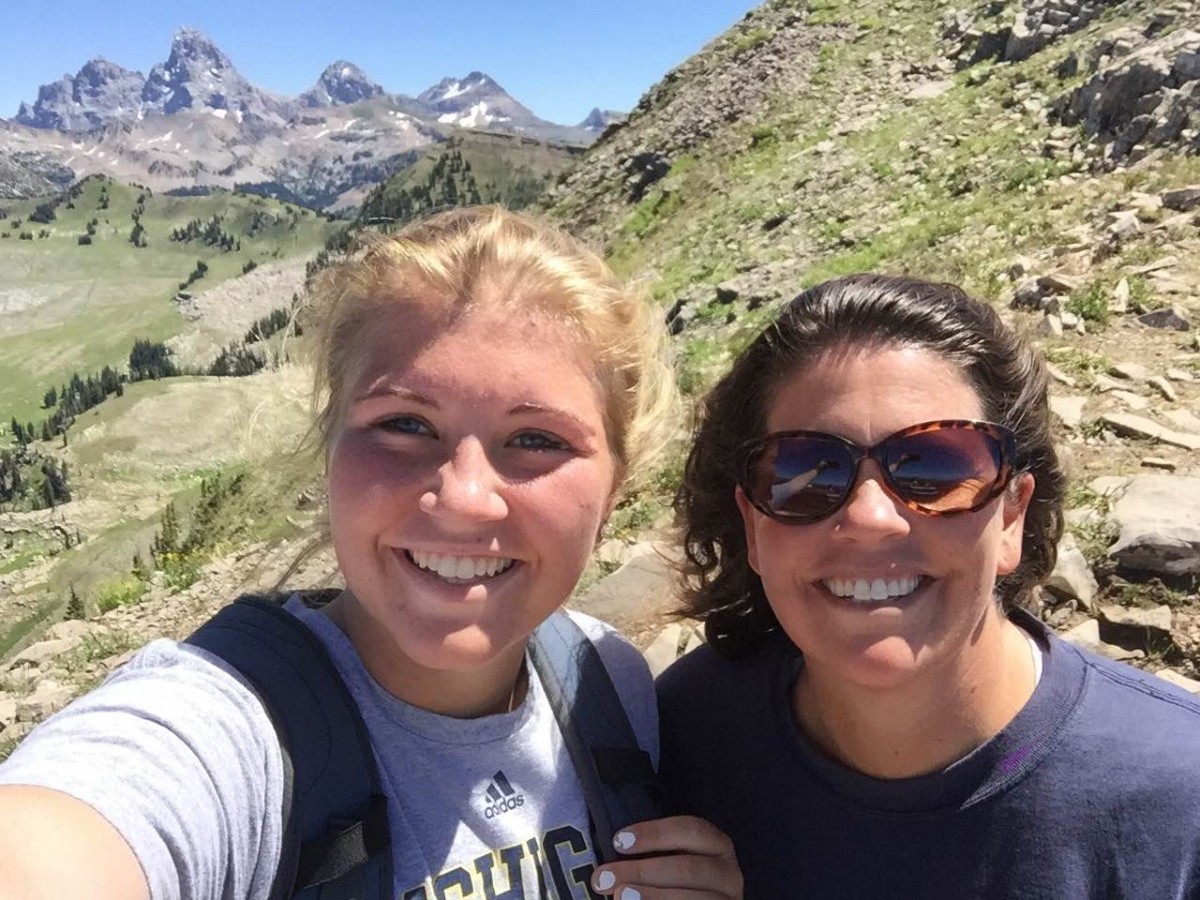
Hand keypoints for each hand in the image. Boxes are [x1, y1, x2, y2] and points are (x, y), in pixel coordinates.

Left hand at [590, 816, 742, 898]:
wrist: (682, 899)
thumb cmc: (671, 882)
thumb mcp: (666, 863)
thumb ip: (649, 858)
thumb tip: (613, 863)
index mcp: (718, 846)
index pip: (691, 830)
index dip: (654, 833)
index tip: (618, 841)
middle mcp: (729, 874)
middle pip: (689, 868)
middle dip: (643, 871)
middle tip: (605, 878)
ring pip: (692, 899)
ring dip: (653, 897)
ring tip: (620, 896)